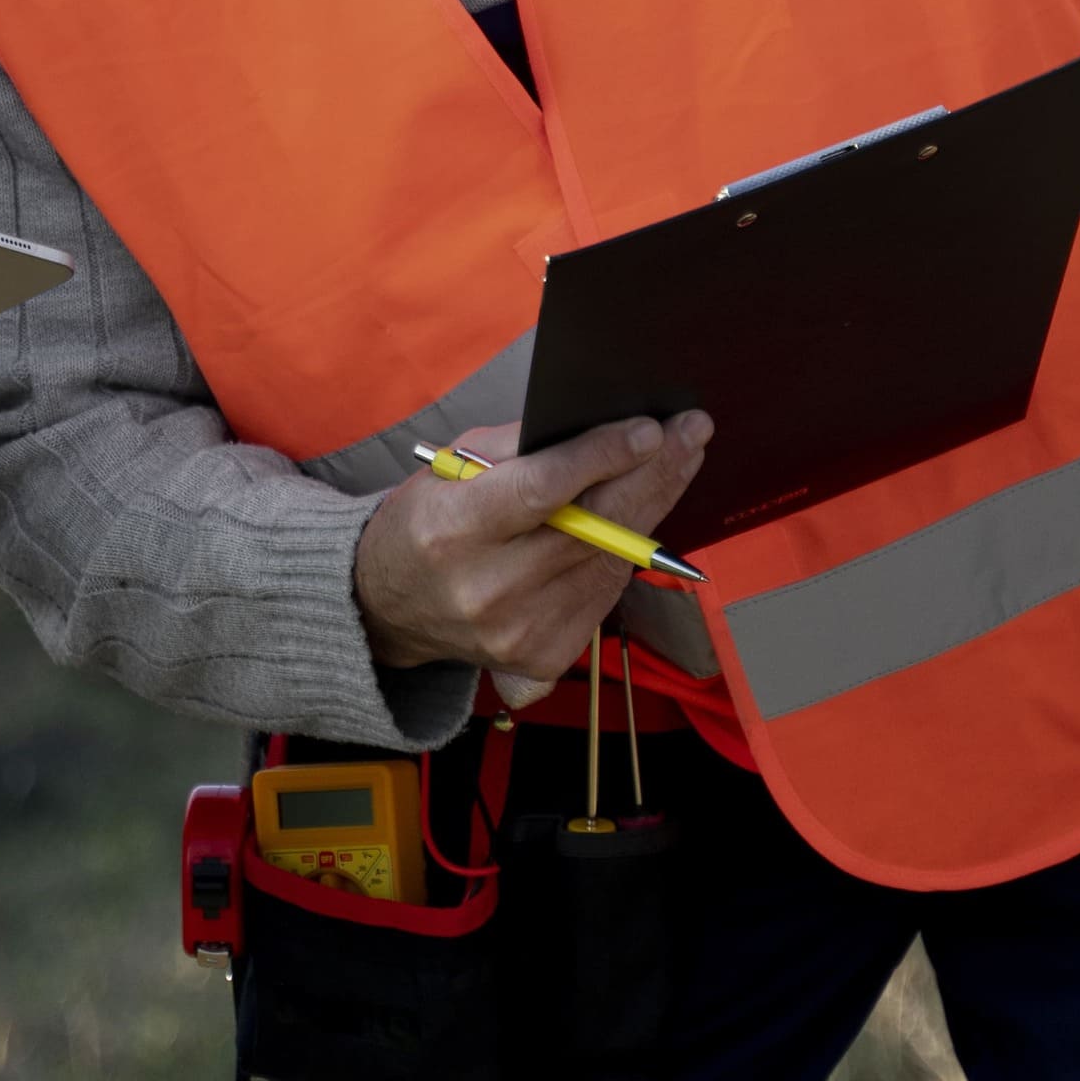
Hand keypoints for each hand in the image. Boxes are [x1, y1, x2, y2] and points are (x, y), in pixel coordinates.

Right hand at [352, 412, 712, 706]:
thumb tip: (597, 423)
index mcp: (454, 531)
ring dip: (653, 507)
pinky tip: (643, 514)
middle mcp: (487, 589)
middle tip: (690, 432)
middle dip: (650, 473)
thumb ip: (518, 446)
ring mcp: (519, 632)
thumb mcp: (449, 467)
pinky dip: (628, 552)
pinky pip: (605, 594)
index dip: (601, 457)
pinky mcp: (544, 657)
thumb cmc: (426, 523)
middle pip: (592, 527)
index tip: (649, 429)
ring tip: (679, 461)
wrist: (389, 607)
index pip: (542, 490)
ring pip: (610, 560)